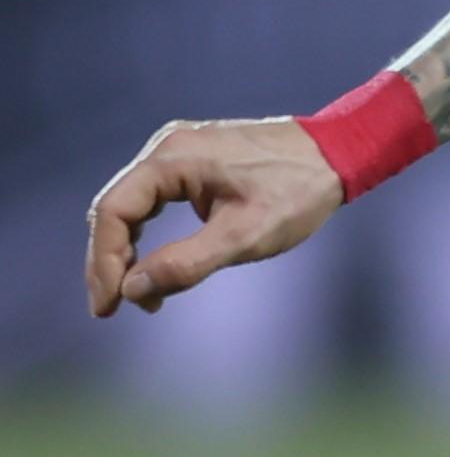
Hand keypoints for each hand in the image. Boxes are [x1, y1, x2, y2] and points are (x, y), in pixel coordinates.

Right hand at [85, 116, 345, 316]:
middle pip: (116, 208)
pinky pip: (156, 199)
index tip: (107, 307)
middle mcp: (166, 148)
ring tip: (138, 297)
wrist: (339, 153)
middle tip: (110, 309)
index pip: (113, 212)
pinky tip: (157, 266)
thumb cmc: (298, 192)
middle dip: (111, 261)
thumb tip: (134, 289)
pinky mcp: (194, 161)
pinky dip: (150, 234)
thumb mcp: (245, 235)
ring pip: (134, 205)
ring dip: (129, 251)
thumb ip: (187, 263)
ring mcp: (178, 151)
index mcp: (171, 158)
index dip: (103, 262)